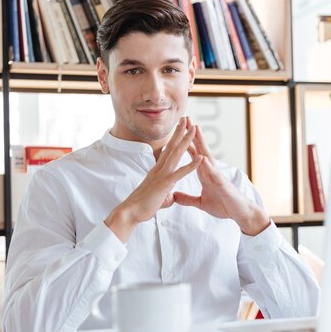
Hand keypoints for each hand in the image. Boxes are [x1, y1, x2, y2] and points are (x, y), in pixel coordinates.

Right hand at [105, 117, 202, 241]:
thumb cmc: (141, 206)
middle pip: (172, 146)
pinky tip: (200, 158)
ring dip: (186, 141)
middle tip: (187, 119)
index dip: (175, 139)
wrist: (130, 212)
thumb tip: (169, 198)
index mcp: (158, 171)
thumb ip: (165, 194)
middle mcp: (159, 169)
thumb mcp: (157, 198)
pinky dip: (191, 165)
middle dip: (180, 132)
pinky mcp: (165, 183)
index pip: (168, 151)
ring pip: (176, 154)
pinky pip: (180, 172)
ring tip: (194, 129)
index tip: (180, 128)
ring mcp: (162, 175)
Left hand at [173, 120, 269, 235]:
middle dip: (192, 134)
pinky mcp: (223, 185)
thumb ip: (188, 198)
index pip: (193, 154)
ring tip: (195, 130)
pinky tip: (204, 159)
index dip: (185, 142)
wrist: (239, 214)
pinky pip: (215, 175)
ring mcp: (217, 176)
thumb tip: (175, 196)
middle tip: (186, 119)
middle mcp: (210, 171)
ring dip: (202, 143)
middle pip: (200, 149)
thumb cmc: (223, 206)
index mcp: (204, 173)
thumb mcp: (201, 203)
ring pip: (208, 157)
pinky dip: (209, 167)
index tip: (177, 129)